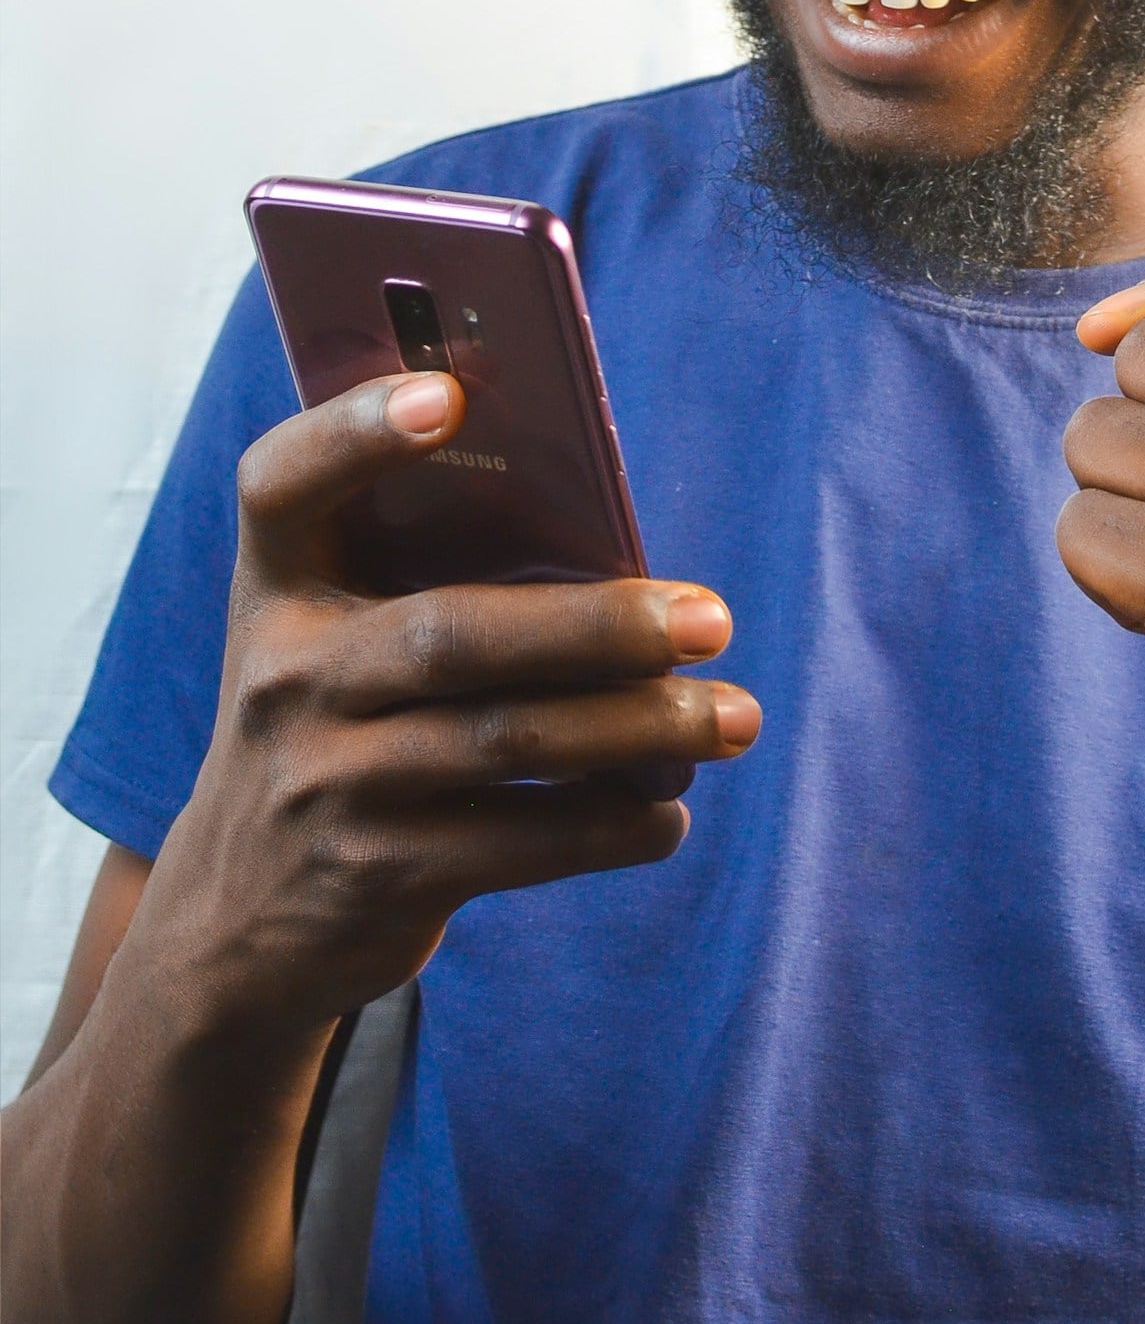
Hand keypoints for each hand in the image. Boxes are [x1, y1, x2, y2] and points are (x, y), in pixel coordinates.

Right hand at [138, 372, 759, 1037]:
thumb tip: (625, 563)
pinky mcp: (372, 877)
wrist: (233, 927)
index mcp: (276, 590)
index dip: (354, 432)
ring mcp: (325, 784)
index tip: (449, 396)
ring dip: (642, 729)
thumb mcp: (331, 648)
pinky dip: (613, 824)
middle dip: (600, 624)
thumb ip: (426, 585)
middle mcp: (287, 679)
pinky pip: (522, 843)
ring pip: (509, 742)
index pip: (282, 484)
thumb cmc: (334, 735)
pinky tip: (667, 812)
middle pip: (457, 634)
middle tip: (713, 619)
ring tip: (733, 718)